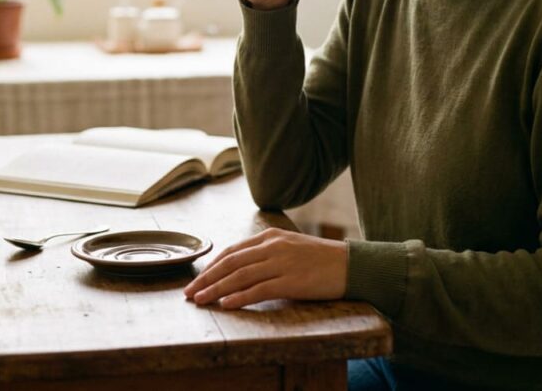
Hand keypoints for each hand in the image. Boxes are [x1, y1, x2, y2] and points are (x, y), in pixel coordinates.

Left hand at [184, 228, 347, 308]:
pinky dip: (240, 297)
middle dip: (206, 278)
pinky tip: (226, 304)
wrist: (352, 264)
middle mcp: (272, 247)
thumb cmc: (321, 259)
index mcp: (270, 236)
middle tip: (189, 292)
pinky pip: (259, 290)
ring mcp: (281, 263)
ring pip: (240, 277)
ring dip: (216, 289)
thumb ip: (266, 253)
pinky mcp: (291, 281)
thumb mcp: (290, 247)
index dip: (211, 266)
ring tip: (200, 300)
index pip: (232, 252)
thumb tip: (242, 268)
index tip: (197, 279)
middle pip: (230, 263)